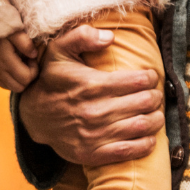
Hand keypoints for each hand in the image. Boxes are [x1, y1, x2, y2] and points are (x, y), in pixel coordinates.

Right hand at [0, 30, 41, 92]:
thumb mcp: (13, 31)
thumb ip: (25, 42)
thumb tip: (34, 55)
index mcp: (6, 61)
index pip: (26, 78)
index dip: (33, 70)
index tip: (31, 58)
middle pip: (20, 87)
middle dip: (28, 77)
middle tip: (27, 63)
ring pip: (11, 88)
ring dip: (19, 80)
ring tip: (20, 65)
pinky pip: (3, 84)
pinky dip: (11, 80)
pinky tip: (12, 67)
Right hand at [18, 22, 162, 168]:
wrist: (33, 116)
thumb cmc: (51, 80)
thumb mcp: (59, 51)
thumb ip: (82, 36)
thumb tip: (110, 36)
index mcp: (92, 85)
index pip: (138, 81)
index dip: (150, 78)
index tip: (149, 77)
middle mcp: (95, 111)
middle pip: (144, 103)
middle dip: (155, 97)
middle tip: (154, 95)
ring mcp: (95, 135)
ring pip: (141, 126)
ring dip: (156, 119)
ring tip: (155, 114)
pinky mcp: (92, 154)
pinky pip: (129, 151)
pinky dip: (145, 145)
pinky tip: (149, 137)